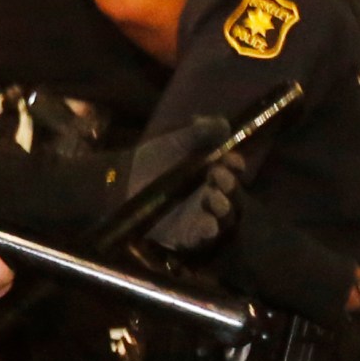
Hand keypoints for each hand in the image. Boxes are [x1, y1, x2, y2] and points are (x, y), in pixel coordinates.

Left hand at [125, 115, 242, 251]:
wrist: (123, 178)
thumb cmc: (154, 157)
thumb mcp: (176, 139)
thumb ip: (198, 131)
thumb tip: (223, 123)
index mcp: (213, 171)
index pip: (234, 170)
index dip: (237, 165)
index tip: (232, 159)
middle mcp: (212, 194)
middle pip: (233, 194)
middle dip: (230, 184)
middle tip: (217, 174)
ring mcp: (200, 215)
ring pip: (224, 217)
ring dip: (224, 207)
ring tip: (213, 196)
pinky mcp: (186, 234)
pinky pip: (203, 237)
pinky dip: (209, 231)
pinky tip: (209, 223)